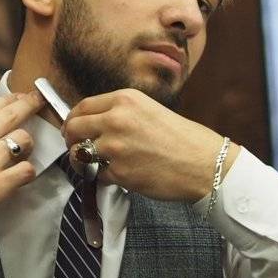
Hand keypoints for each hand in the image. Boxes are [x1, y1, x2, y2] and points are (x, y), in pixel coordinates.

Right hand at [0, 75, 43, 229]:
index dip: (10, 99)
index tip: (20, 97)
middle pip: (14, 115)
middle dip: (30, 105)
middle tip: (40, 101)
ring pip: (24, 142)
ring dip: (28, 143)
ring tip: (26, 146)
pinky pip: (26, 172)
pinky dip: (28, 171)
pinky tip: (24, 172)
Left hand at [63, 88, 235, 201]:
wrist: (205, 164)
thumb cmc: (186, 140)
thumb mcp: (152, 111)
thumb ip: (123, 114)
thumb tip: (96, 125)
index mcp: (126, 100)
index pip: (82, 106)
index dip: (74, 120)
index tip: (74, 129)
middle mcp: (117, 119)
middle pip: (73, 128)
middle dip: (71, 141)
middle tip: (79, 149)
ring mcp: (115, 146)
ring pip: (78, 154)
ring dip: (83, 162)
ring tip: (96, 166)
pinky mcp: (118, 171)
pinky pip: (96, 175)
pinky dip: (103, 177)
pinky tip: (119, 176)